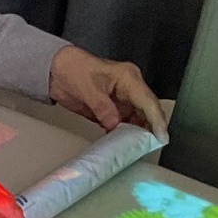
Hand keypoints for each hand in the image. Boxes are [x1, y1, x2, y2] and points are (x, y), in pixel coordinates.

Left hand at [49, 43, 166, 136]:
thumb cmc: (73, 69)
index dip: (157, 120)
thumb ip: (103, 108)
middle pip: (148, 111)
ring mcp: (122, 99)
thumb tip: (115, 125)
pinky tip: (123, 143)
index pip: (148, 101)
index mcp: (129, 78)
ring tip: (136, 148)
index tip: (161, 136)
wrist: (56, 70)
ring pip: (138, 119)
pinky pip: (124, 122)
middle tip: (149, 146)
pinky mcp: (113, 108)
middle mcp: (129, 88)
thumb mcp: (88, 90)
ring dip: (137, 133)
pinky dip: (124, 133)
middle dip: (151, 128)